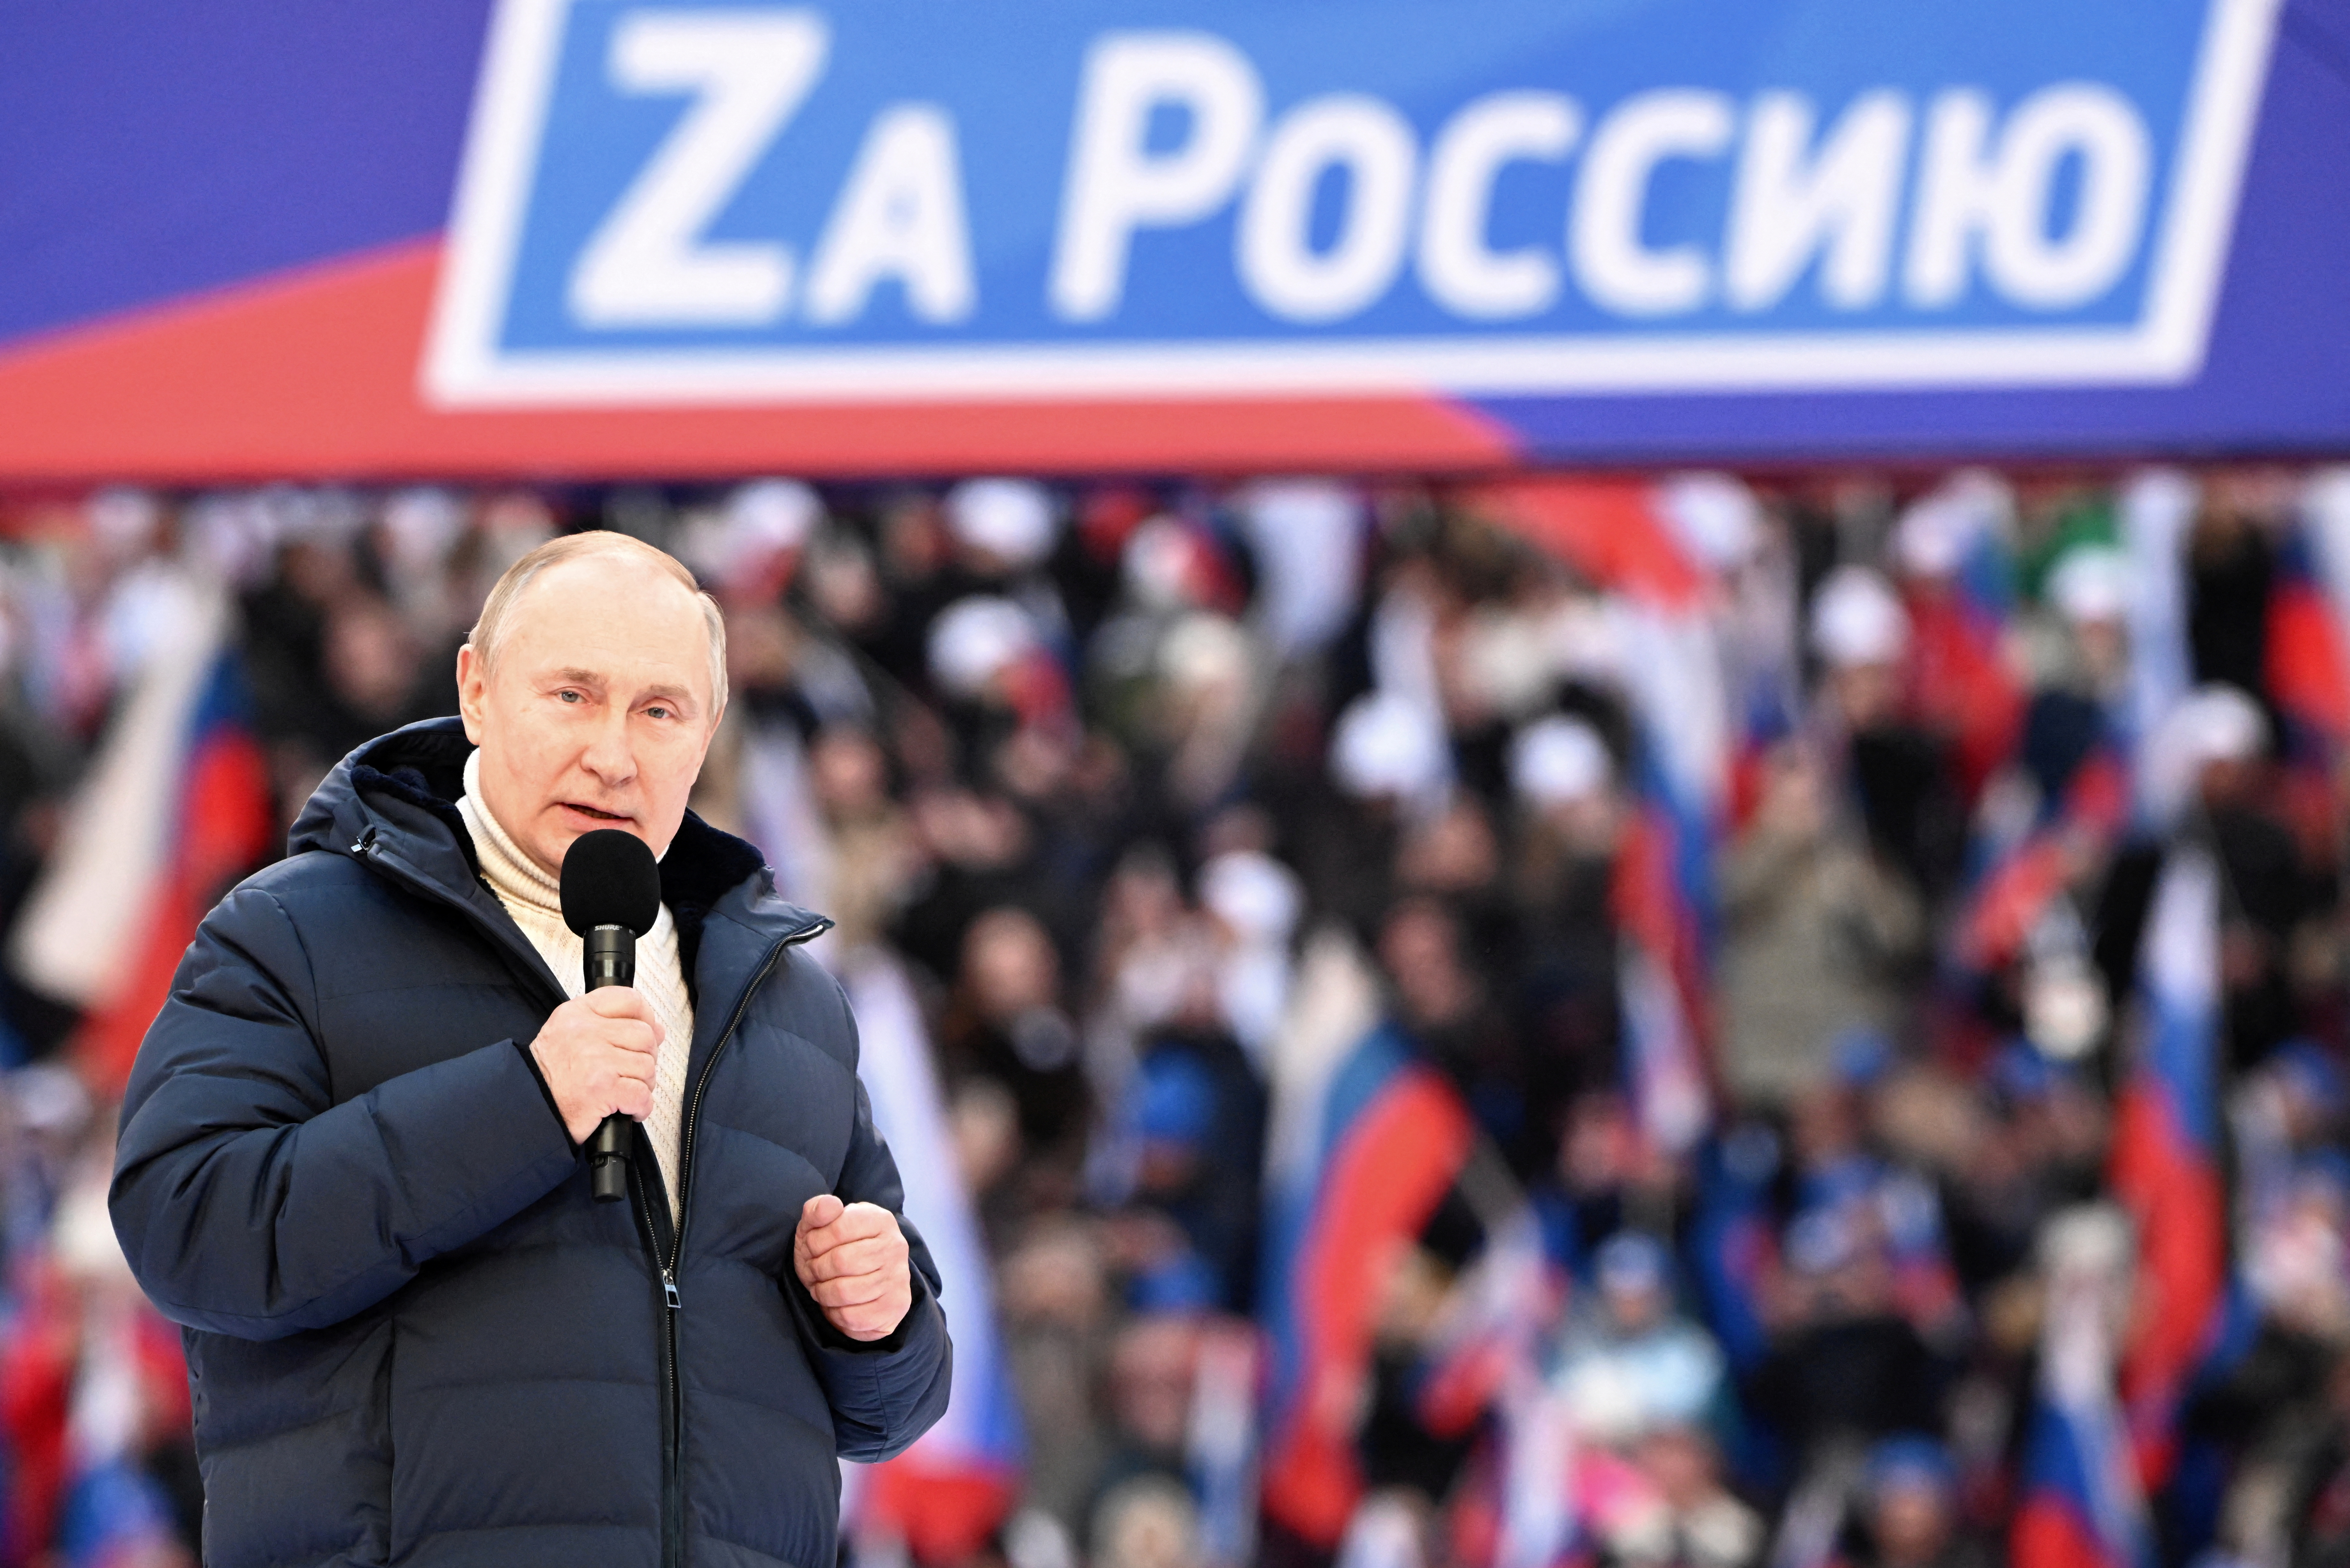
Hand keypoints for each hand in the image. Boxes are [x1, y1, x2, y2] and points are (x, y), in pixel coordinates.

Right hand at [529, 988, 663, 1143]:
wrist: (528, 1108)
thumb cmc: (552, 1076)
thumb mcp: (568, 1033)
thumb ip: (607, 1022)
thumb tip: (657, 1029)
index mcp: (577, 1013)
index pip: (628, 999)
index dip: (646, 1017)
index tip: (648, 1033)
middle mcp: (585, 1032)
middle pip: (644, 1035)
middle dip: (645, 1057)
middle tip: (630, 1073)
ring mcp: (595, 1060)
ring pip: (646, 1065)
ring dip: (643, 1084)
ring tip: (625, 1092)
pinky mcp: (602, 1089)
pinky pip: (641, 1094)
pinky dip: (640, 1107)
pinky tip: (628, 1110)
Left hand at [794, 1195, 911, 1341]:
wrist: (863, 1278)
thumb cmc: (836, 1248)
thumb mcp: (821, 1224)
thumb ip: (819, 1209)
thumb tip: (829, 1205)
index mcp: (879, 1219)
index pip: (838, 1228)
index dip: (814, 1242)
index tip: (811, 1248)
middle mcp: (895, 1246)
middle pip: (840, 1261)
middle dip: (816, 1269)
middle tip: (813, 1271)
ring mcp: (898, 1277)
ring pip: (845, 1291)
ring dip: (822, 1293)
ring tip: (821, 1287)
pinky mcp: (895, 1306)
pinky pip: (853, 1317)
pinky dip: (835, 1313)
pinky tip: (836, 1304)